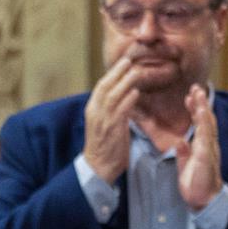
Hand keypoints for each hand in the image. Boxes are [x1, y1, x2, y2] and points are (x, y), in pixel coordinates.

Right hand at [83, 53, 143, 182]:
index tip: (123, 63)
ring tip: (136, 71)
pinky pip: (120, 111)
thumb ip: (112, 109)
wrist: (98, 168)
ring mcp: (103, 121)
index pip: (100, 86)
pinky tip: (136, 92)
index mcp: (92, 110)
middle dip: (117, 72)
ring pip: (112, 95)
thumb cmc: (104, 146)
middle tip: (129, 60)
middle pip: (105, 86)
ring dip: (125, 82)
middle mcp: (95, 113)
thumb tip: (125, 95)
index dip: (112, 73)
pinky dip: (128, 100)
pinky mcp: (112, 130)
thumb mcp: (104, 123)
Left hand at [171, 84, 223, 211]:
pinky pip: (206, 136)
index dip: (195, 109)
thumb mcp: (185, 166)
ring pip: (207, 124)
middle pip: (206, 119)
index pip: (200, 123)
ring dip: (203, 108)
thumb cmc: (195, 184)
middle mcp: (208, 144)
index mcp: (202, 146)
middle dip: (201, 103)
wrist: (204, 200)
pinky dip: (203, 123)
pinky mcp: (206, 156)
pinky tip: (200, 112)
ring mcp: (209, 149)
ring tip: (198, 94)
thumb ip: (183, 153)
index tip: (188, 96)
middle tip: (195, 87)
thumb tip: (179, 142)